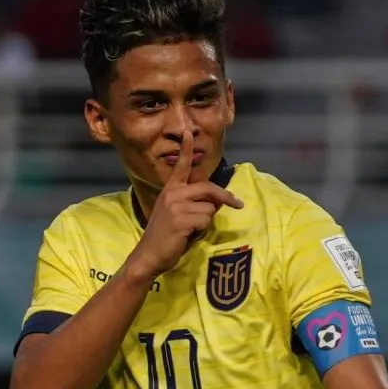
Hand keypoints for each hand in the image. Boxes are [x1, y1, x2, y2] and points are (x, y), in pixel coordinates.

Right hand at [122, 134, 244, 280]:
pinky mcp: (181, 220)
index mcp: (171, 190)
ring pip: (209, 209)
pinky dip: (201, 231)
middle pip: (208, 188)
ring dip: (206, 222)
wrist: (149, 255)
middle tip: (238, 204)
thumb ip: (195, 205)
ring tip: (190, 231)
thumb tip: (217, 202)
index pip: (181, 166)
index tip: (188, 133)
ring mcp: (176, 206)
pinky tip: (187, 236)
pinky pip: (205, 221)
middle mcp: (173, 194)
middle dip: (225, 198)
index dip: (186, 149)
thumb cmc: (165, 237)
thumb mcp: (178, 216)